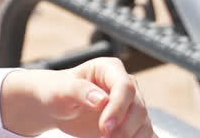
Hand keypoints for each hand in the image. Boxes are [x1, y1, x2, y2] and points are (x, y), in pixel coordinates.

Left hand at [0, 58, 153, 137]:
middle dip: (124, 128)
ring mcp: (130, 104)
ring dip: (130, 137)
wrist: (56, 105)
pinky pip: (143, 134)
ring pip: (144, 124)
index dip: (118, 108)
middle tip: (103, 137)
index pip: (125, 87)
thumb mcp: (62, 89)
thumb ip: (80, 90)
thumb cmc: (57, 91)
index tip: (105, 127)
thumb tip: (102, 99)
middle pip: (139, 108)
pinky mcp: (131, 122)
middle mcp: (125, 85)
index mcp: (109, 69)